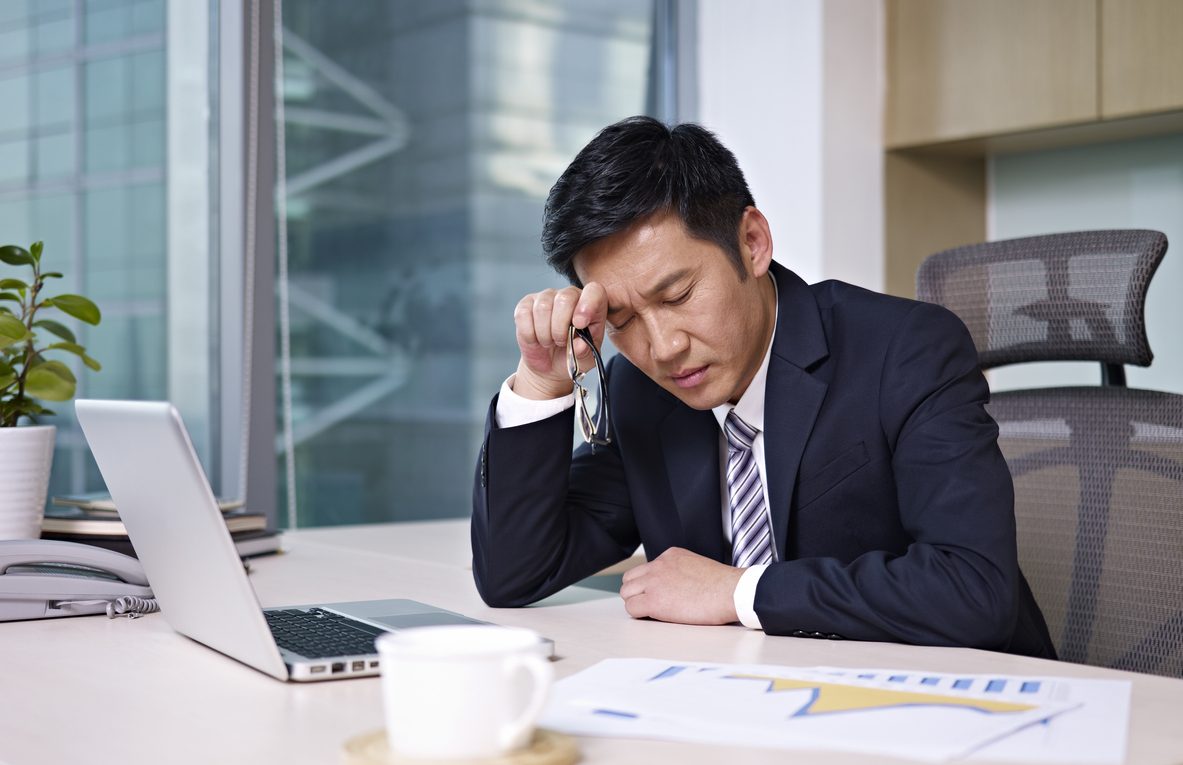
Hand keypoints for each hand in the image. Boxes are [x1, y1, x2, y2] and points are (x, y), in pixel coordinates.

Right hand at [511, 282, 607, 399]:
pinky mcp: (526, 304)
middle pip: (565, 298)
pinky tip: (536, 339)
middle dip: (561, 327)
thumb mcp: (585, 360)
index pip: (594, 291)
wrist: (550, 365)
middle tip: (561, 342)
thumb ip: (585, 352)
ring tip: (550, 342)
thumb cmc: (573, 356)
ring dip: (545, 333)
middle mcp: (569, 295)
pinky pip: (524, 314)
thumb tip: (580, 344)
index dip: (588, 304)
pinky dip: (530, 334)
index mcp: (592, 304)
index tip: (580, 324)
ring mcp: (546, 297)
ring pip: (543, 308)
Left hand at [619, 547, 744, 624]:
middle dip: (637, 592)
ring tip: (652, 612)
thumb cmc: (723, 585)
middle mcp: (659, 565)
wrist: (731, 591)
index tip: (658, 594)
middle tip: (649, 604)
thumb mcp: (696, 566)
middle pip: (630, 579)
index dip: (649, 585)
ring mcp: (654, 582)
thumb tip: (674, 586)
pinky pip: (632, 608)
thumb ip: (680, 571)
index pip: (645, 569)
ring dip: (636, 603)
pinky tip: (654, 618)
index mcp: (670, 555)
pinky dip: (639, 614)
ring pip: (627, 593)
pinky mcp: (654, 601)